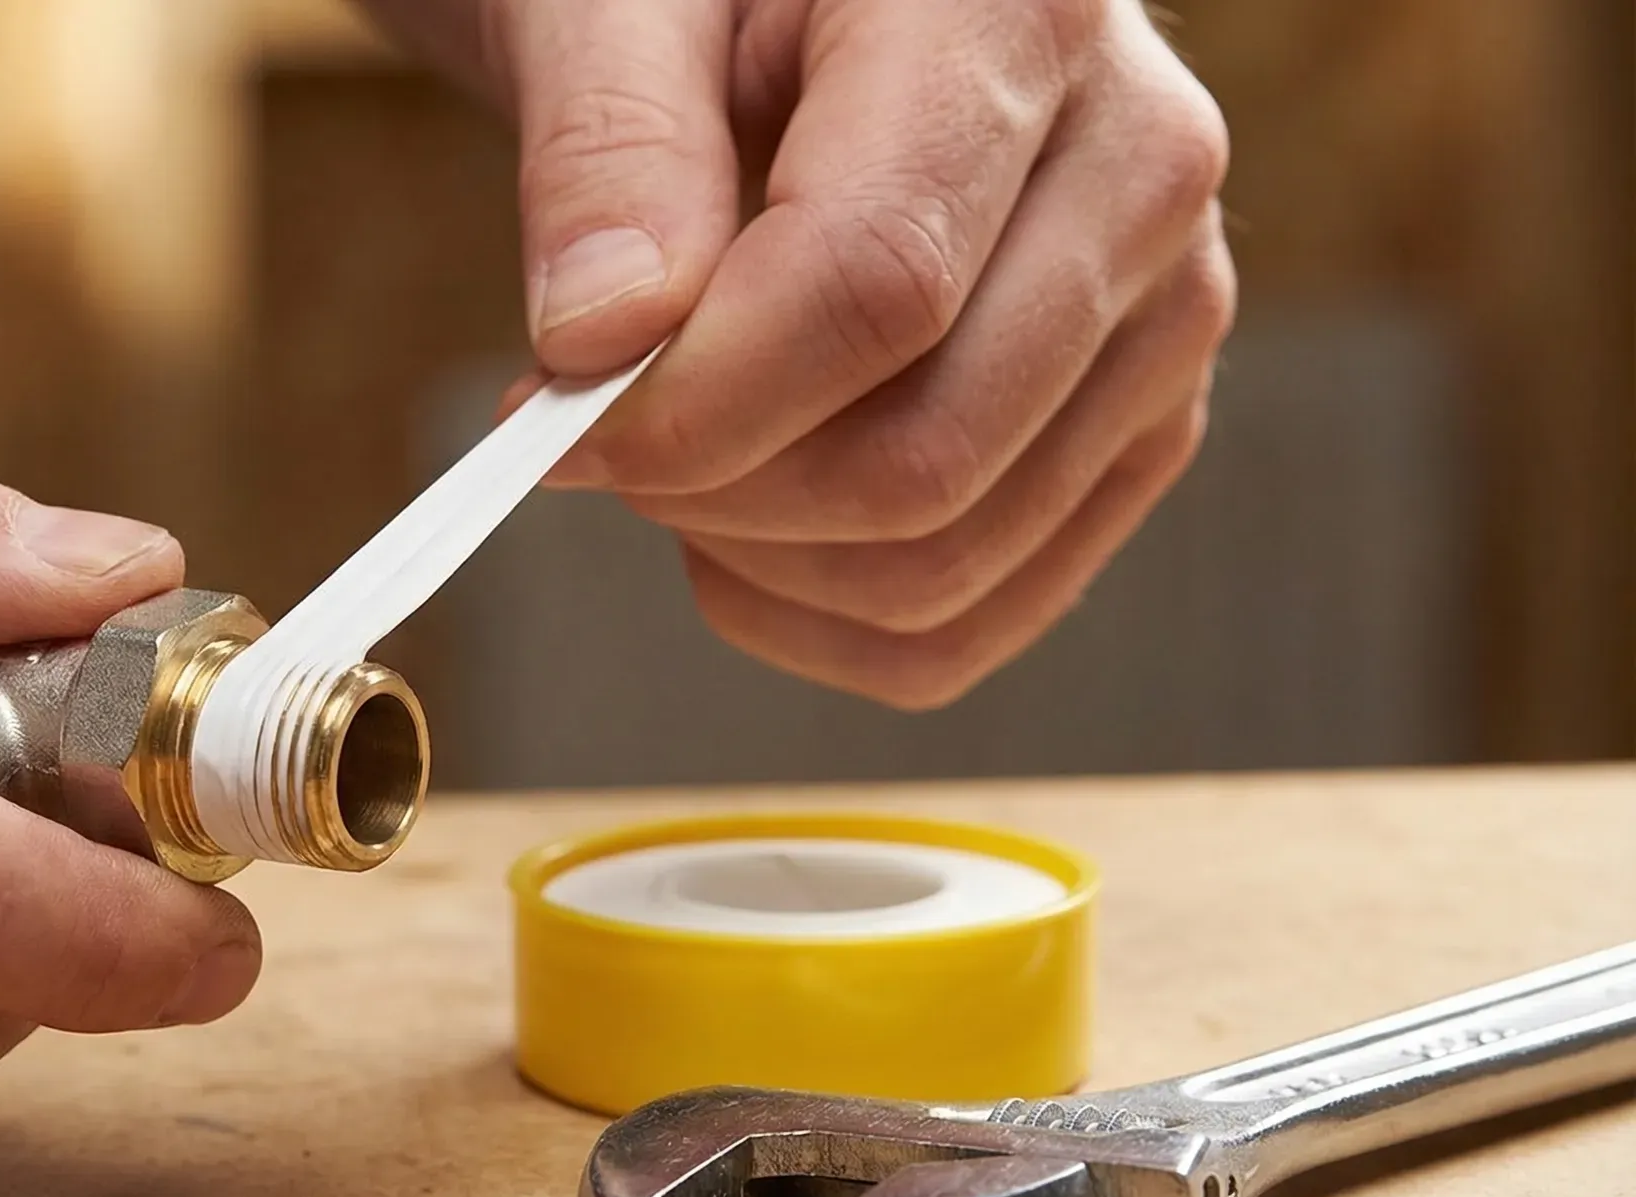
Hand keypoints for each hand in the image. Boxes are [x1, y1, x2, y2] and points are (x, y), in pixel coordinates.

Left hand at [372, 0, 1235, 706]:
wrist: (819, 1)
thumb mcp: (616, 3)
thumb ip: (606, 152)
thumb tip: (600, 343)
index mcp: (1023, 14)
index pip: (876, 289)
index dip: (693, 403)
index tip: (547, 419)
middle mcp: (1145, 170)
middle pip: (926, 455)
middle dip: (710, 490)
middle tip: (590, 430)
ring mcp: (1164, 314)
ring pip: (948, 562)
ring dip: (752, 558)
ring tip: (665, 447)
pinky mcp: (1137, 426)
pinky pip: (969, 621)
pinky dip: (814, 618)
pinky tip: (731, 529)